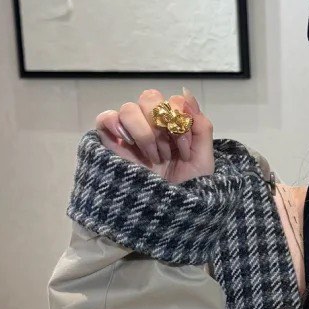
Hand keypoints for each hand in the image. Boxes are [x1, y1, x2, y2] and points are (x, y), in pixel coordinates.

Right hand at [94, 89, 213, 184]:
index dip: (180, 121)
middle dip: (162, 126)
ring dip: (144, 133)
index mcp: (173, 126)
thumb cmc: (187, 190)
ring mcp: (129, 134)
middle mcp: (151, 125)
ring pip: (129, 108)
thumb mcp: (203, 159)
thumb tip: (185, 93)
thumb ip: (201, 126)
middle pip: (150, 97)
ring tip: (152, 158)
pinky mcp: (110, 144)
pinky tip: (128, 143)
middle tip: (167, 154)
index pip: (174, 101)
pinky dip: (115, 124)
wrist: (168, 215)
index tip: (184, 150)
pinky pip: (104, 118)